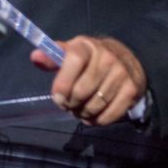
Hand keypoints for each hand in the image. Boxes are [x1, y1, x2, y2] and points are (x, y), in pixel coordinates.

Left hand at [29, 36, 146, 125]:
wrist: (128, 59)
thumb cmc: (92, 58)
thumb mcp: (73, 53)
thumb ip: (53, 58)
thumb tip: (35, 57)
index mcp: (88, 46)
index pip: (74, 61)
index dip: (63, 83)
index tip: (57, 97)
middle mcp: (107, 58)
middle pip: (82, 91)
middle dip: (70, 104)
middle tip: (68, 105)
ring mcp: (121, 74)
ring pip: (94, 106)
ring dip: (82, 114)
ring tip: (80, 109)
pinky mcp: (132, 90)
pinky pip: (109, 116)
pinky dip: (97, 121)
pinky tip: (93, 115)